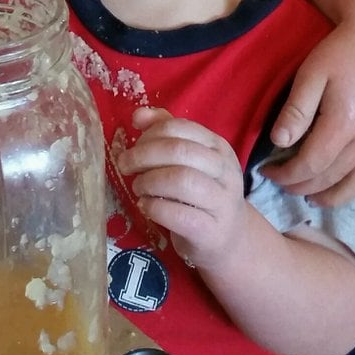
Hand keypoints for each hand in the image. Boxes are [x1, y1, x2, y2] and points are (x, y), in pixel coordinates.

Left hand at [115, 108, 247, 270]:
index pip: (180, 127)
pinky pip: (178, 214)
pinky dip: (154, 208)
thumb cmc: (200, 194)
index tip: (133, 147)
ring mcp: (221, 202)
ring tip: (138, 187)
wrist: (228, 239)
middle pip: (179, 150)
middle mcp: (225, 171)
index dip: (150, 134)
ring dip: (149, 181)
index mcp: (218, 147)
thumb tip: (139, 115)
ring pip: (181, 180)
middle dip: (143, 155)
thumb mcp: (188, 160)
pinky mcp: (211, 231)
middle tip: (125, 166)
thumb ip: (165, 132)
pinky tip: (145, 206)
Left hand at [264, 7, 354, 205]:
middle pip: (331, 177)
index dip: (287, 174)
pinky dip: (354, 185)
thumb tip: (278, 143)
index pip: (311, 164)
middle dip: (302, 185)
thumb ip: (296, 110)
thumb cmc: (343, 50)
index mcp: (346, 123)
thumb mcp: (311, 74)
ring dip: (330, 195)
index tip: (266, 171)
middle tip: (280, 182)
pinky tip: (340, 186)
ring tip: (308, 197)